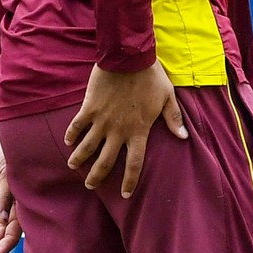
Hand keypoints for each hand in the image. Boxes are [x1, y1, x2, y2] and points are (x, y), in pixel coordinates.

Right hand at [64, 63, 187, 197]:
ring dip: (79, 158)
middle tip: (90, 185)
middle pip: (106, 162)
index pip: (135, 164)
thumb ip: (174, 119)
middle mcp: (118, 131)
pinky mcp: (89, 108)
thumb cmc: (151, 77)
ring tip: (73, 165)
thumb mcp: (167, 98)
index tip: (126, 195)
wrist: (129, 57)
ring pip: (87, 147)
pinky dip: (71, 134)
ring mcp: (102, 121)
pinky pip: (77, 126)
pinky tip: (68, 141)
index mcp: (139, 131)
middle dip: (97, 176)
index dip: (130, 181)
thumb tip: (184, 137)